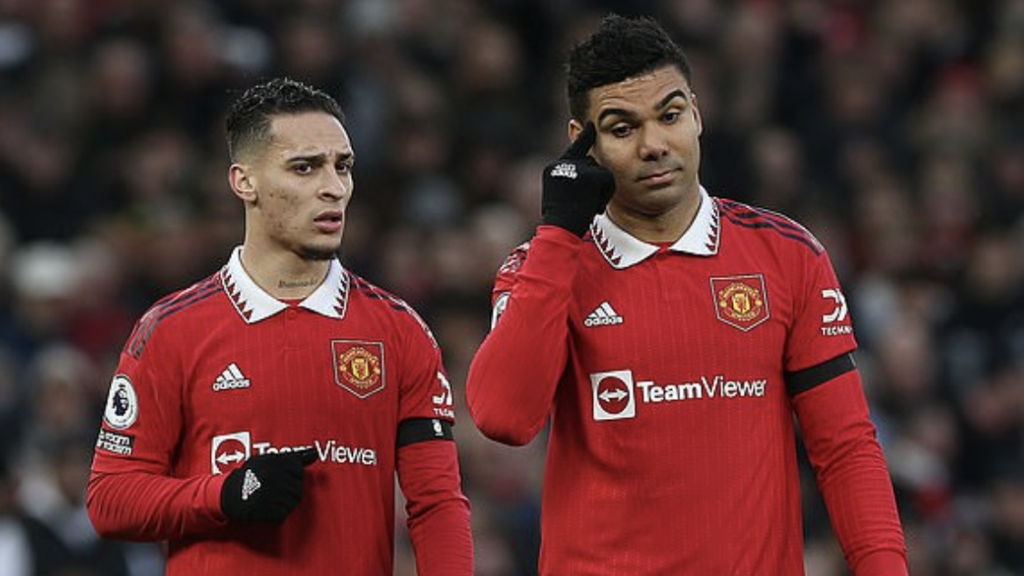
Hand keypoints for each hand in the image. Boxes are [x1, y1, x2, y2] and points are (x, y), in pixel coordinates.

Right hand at [220, 448, 316, 522]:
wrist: (226, 496)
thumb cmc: (249, 476)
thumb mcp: (266, 459)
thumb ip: (292, 456)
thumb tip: (315, 454)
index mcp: (272, 461)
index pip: (297, 466)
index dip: (291, 473)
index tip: (282, 476)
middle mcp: (272, 476)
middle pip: (297, 484)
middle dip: (289, 488)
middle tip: (274, 489)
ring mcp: (270, 493)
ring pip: (293, 499)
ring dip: (285, 500)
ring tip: (271, 498)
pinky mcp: (266, 510)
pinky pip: (284, 512)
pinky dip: (279, 512)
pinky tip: (269, 507)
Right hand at [541, 121, 614, 236]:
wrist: (560, 230)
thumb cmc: (562, 221)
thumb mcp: (562, 196)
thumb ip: (573, 179)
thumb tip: (590, 170)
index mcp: (553, 169)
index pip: (573, 149)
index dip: (584, 136)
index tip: (590, 124)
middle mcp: (562, 164)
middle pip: (591, 163)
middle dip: (595, 183)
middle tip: (586, 204)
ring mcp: (575, 168)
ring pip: (601, 172)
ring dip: (600, 190)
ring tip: (587, 206)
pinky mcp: (588, 175)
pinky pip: (607, 179)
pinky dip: (605, 194)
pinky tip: (593, 206)